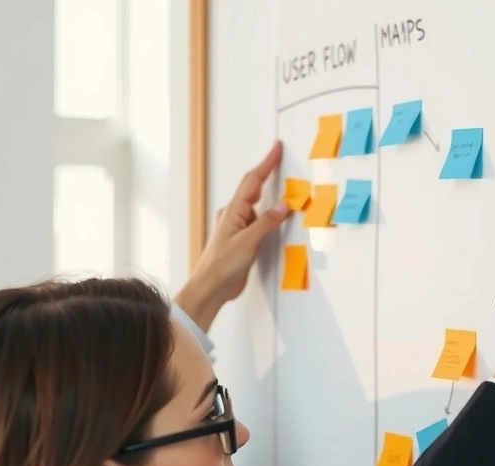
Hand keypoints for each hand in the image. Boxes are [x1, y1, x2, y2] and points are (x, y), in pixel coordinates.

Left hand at [176, 141, 290, 331]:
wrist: (211, 288)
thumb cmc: (222, 265)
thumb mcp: (247, 242)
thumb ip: (266, 223)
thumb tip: (283, 205)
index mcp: (233, 211)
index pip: (252, 181)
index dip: (266, 163)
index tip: (276, 148)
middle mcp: (234, 215)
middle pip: (252, 187)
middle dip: (266, 171)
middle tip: (279, 157)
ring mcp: (238, 227)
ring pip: (256, 204)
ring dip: (268, 193)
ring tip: (281, 184)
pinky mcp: (243, 240)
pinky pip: (258, 219)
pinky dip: (269, 214)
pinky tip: (275, 218)